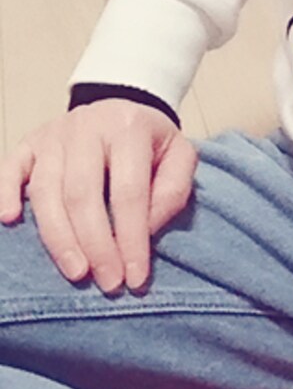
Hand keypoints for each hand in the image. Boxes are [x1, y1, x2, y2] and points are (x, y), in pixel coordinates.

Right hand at [0, 99, 197, 292]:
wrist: (123, 107)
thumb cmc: (151, 142)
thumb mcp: (179, 156)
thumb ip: (172, 191)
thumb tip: (147, 231)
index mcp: (128, 128)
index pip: (128, 191)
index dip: (131, 238)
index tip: (135, 277)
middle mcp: (87, 126)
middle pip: (82, 194)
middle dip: (95, 245)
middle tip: (107, 282)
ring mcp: (54, 134)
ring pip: (45, 190)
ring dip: (58, 237)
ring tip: (76, 271)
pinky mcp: (30, 142)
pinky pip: (9, 167)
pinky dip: (4, 193)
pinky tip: (10, 220)